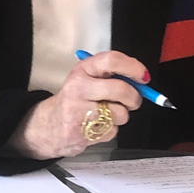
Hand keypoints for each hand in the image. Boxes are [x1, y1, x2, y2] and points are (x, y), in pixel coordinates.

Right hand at [7, 51, 147, 158]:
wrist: (50, 125)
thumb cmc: (77, 99)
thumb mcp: (89, 79)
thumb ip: (113, 76)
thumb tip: (142, 81)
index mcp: (82, 69)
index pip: (112, 60)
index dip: (133, 67)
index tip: (143, 77)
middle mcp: (78, 87)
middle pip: (120, 89)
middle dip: (134, 97)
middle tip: (133, 101)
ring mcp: (77, 111)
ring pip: (120, 113)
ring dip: (121, 116)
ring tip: (107, 114)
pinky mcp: (80, 133)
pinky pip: (112, 131)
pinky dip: (110, 131)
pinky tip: (97, 126)